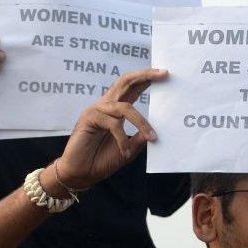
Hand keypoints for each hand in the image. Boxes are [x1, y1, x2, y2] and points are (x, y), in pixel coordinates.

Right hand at [55, 69, 166, 190]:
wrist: (80, 174)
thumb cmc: (101, 161)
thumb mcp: (128, 150)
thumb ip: (139, 139)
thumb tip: (156, 131)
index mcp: (115, 110)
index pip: (132, 89)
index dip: (147, 80)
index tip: (166, 74)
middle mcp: (106, 106)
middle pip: (125, 82)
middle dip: (145, 76)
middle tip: (164, 73)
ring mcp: (96, 110)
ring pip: (124, 107)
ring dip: (141, 122)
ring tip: (152, 137)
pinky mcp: (89, 118)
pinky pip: (113, 124)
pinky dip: (122, 139)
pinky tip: (125, 152)